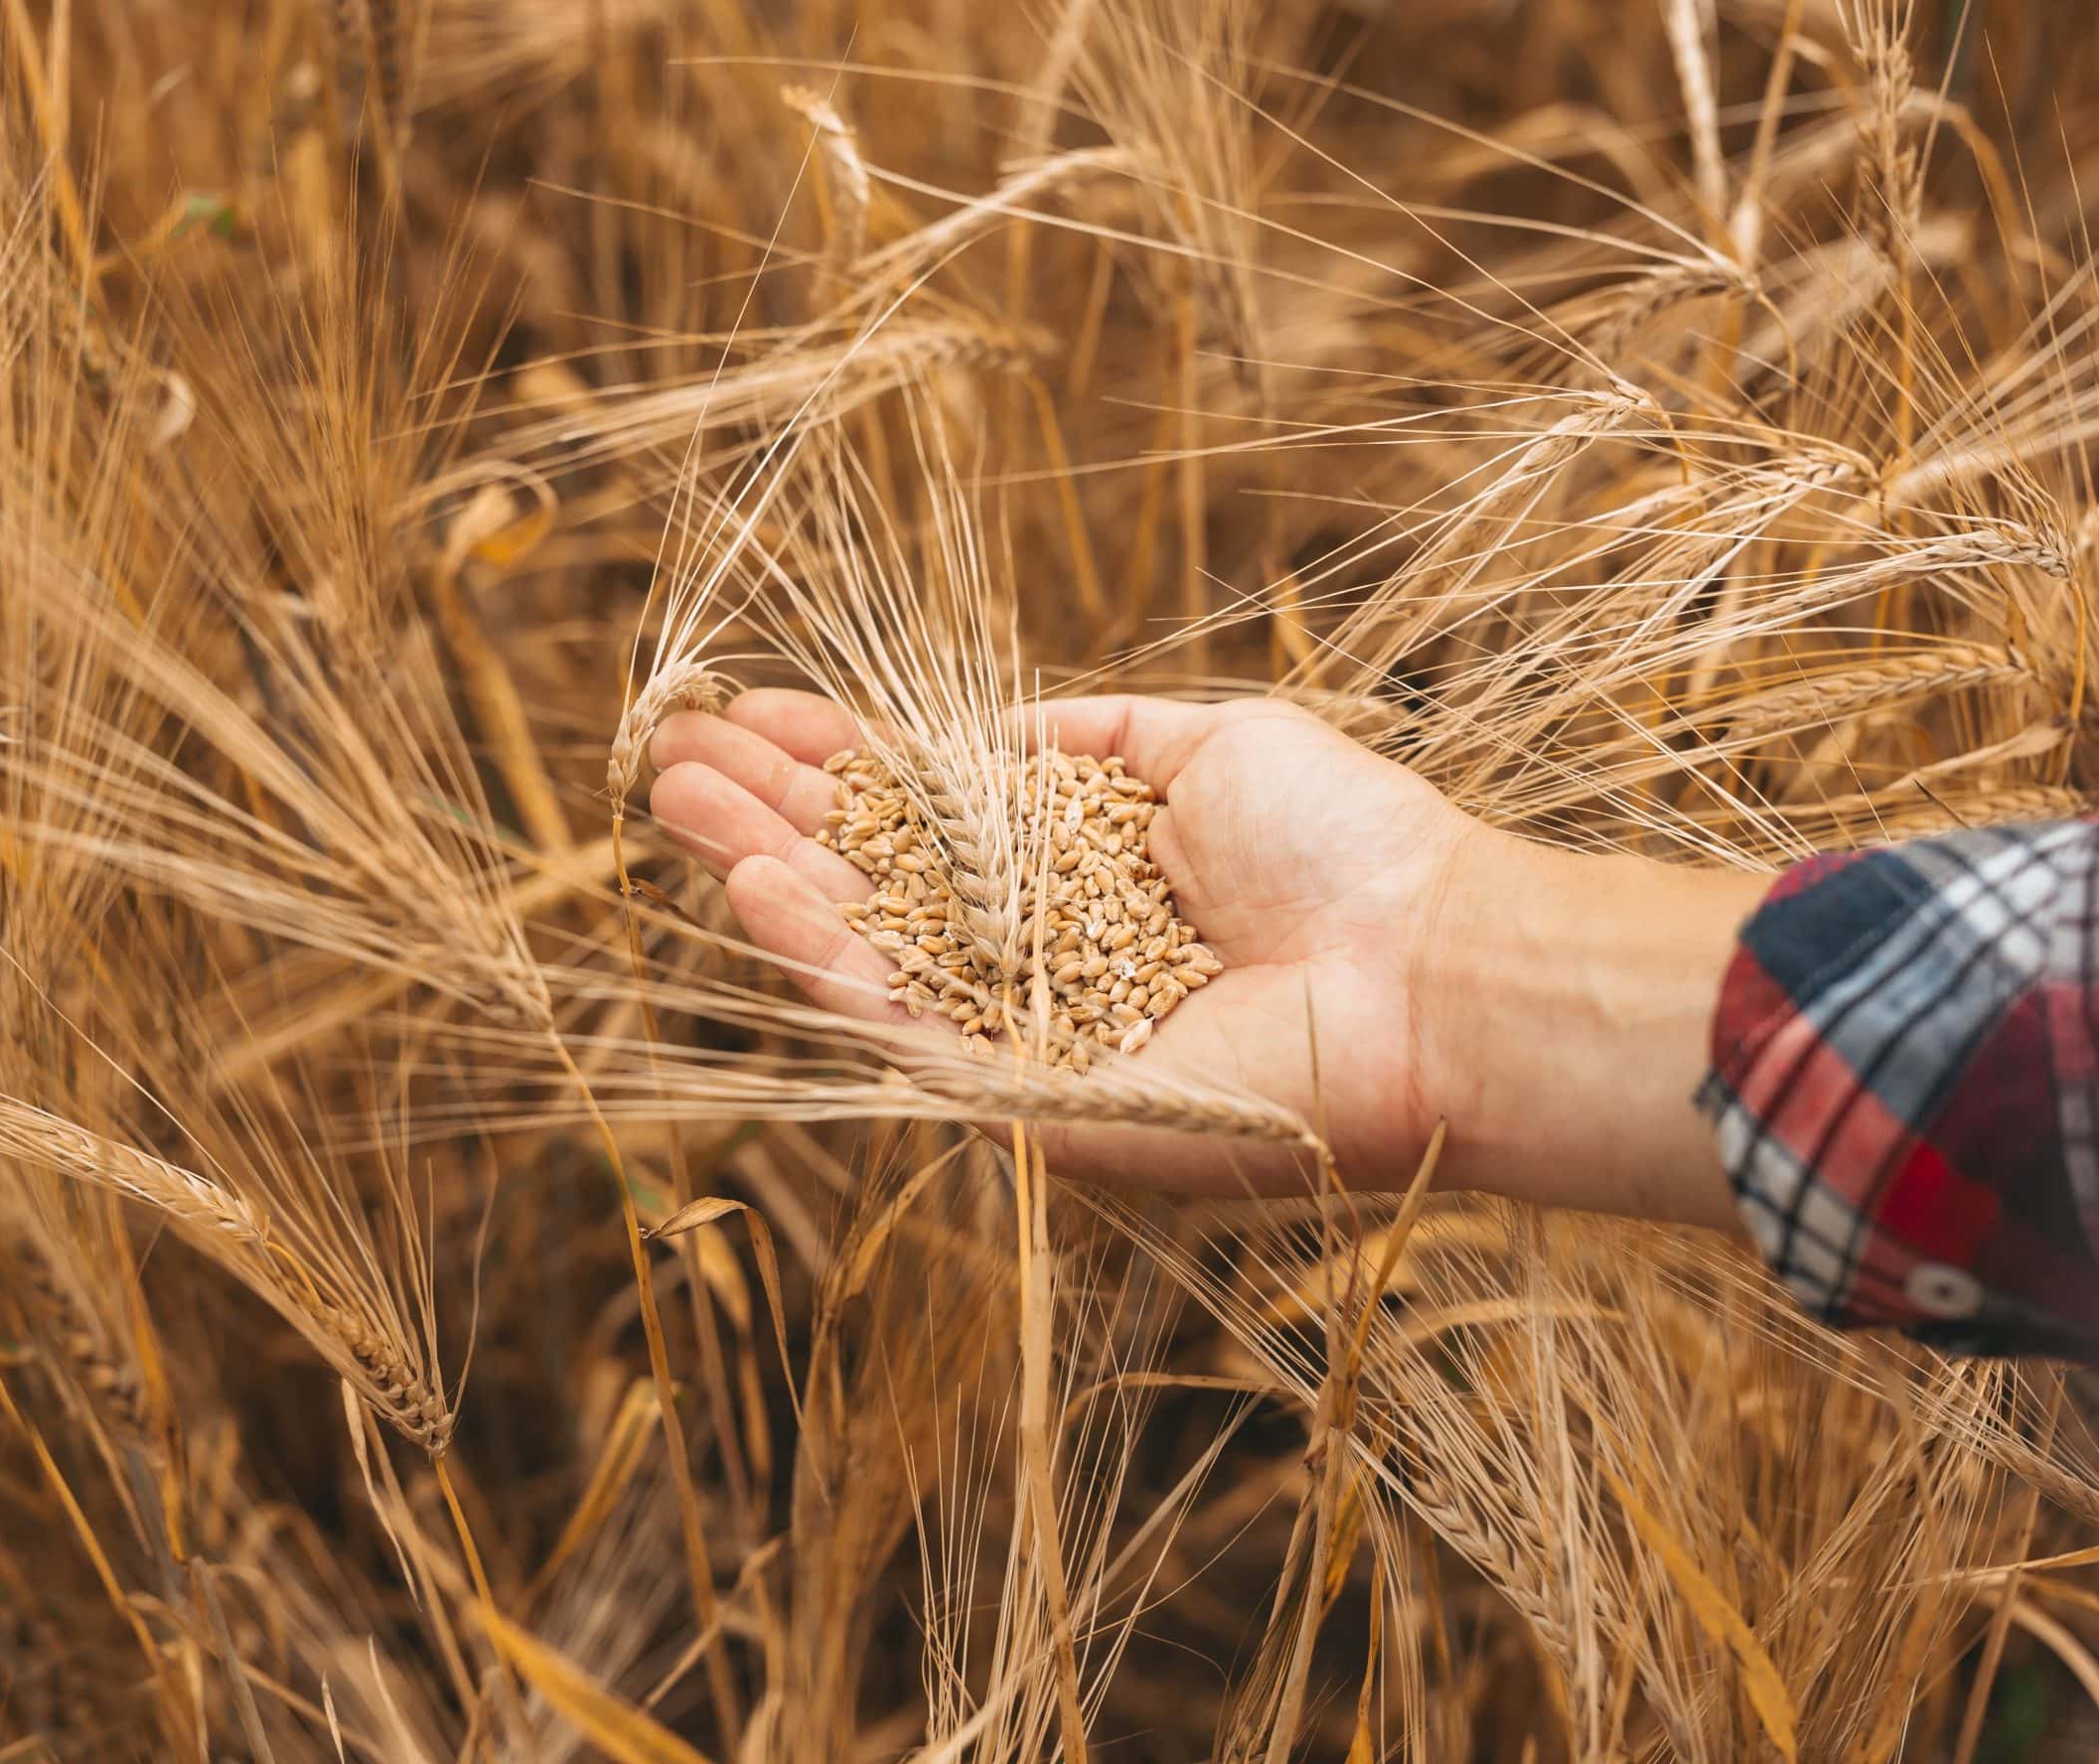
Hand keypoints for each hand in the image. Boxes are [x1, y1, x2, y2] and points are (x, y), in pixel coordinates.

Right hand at [646, 689, 1760, 1222]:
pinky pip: (909, 1028)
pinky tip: (759, 886)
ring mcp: (1028, 1032)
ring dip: (767, 876)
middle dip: (770, 812)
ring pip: (868, 953)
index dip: (836, 759)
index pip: (926, 812)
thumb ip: (1091, 741)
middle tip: (667, 750)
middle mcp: (1038, 958)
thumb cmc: (1346, 847)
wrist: (1430, 968)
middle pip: (874, 879)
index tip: (749, 707)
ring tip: (675, 800)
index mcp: (1078, 876)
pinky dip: (829, 959)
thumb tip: (990, 728)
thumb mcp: (1209, 747)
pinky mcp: (1033, 1100)